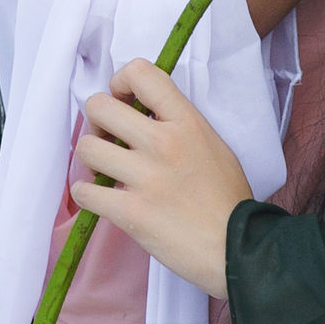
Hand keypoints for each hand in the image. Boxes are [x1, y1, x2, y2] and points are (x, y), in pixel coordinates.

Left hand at [65, 60, 254, 299]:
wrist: (239, 250)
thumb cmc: (229, 200)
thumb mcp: (212, 145)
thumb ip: (180, 125)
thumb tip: (146, 117)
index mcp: (186, 122)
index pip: (140, 72)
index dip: (120, 82)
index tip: (123, 102)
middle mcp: (163, 142)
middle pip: (100, 106)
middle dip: (97, 122)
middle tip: (108, 139)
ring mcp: (146, 177)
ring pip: (87, 147)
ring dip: (90, 159)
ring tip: (104, 172)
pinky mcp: (132, 212)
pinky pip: (85, 191)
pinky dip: (86, 194)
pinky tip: (99, 199)